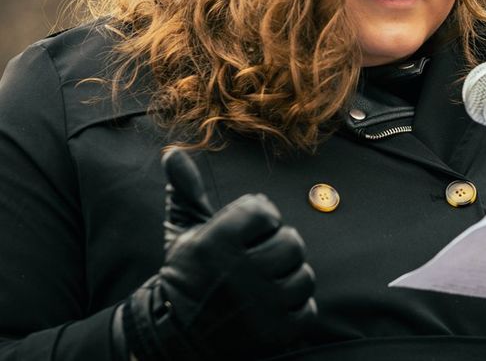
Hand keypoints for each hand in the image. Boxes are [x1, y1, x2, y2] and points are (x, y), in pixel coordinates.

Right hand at [120, 149, 317, 360]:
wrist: (174, 338)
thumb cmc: (187, 276)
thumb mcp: (183, 233)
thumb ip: (187, 192)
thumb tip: (173, 153)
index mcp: (217, 242)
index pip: (264, 210)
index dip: (259, 220)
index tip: (245, 235)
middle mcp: (239, 273)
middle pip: (292, 242)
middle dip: (279, 249)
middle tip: (259, 261)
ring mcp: (259, 305)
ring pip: (304, 276)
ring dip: (289, 281)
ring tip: (264, 287)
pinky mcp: (274, 333)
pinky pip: (307, 309)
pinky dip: (294, 310)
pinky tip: (271, 309)